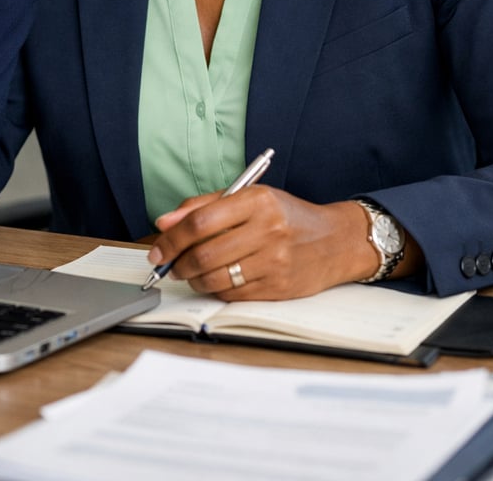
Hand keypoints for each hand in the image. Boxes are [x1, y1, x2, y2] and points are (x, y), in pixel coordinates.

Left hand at [147, 187, 393, 299]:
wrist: (334, 241)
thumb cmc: (286, 216)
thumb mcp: (250, 197)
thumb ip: (204, 206)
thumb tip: (164, 223)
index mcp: (257, 201)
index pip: (200, 221)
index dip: (172, 238)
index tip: (158, 248)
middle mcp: (267, 230)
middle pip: (203, 254)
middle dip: (177, 264)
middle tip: (170, 265)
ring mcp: (274, 262)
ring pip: (214, 278)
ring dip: (194, 279)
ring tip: (192, 273)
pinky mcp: (277, 288)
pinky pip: (232, 294)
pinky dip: (215, 290)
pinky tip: (216, 280)